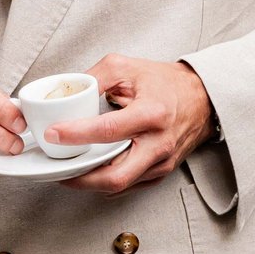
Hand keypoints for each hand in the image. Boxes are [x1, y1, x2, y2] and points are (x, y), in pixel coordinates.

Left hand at [54, 53, 213, 192]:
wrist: (201, 98)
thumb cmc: (165, 83)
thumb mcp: (127, 67)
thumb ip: (95, 78)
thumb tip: (66, 94)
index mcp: (152, 113)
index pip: (108, 130)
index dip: (76, 134)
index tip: (53, 133)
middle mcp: (159, 143)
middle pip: (114, 176)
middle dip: (80, 178)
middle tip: (58, 168)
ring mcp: (161, 162)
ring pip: (119, 185)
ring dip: (90, 182)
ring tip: (69, 170)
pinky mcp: (161, 172)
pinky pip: (129, 185)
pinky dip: (106, 182)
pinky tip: (92, 171)